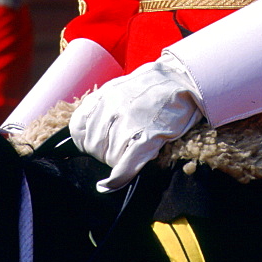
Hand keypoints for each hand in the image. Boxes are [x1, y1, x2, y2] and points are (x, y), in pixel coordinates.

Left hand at [69, 53, 202, 191]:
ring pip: (109, 157)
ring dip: (117, 160)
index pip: (78, 128)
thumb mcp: (121, 86)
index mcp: (105, 95)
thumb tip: (88, 127)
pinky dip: (118, 178)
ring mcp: (130, 122)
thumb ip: (103, 104)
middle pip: (93, 146)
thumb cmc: (154, 85)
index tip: (94, 144)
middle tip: (119, 148)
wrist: (184, 78)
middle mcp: (113, 107)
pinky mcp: (148, 136)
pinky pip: (126, 164)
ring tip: (130, 152)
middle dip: (102, 153)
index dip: (84, 141)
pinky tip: (111, 184)